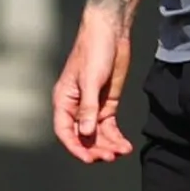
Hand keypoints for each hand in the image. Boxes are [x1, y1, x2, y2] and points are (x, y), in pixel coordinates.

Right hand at [53, 9, 134, 161]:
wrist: (111, 32)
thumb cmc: (94, 50)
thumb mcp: (90, 79)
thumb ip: (88, 107)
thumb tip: (86, 132)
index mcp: (64, 100)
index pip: (65, 131)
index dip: (75, 147)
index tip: (89, 159)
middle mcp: (76, 107)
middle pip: (82, 137)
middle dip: (95, 149)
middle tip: (110, 157)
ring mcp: (92, 106)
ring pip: (97, 135)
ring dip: (107, 146)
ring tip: (121, 152)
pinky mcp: (107, 104)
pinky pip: (109, 127)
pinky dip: (116, 137)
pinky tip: (125, 146)